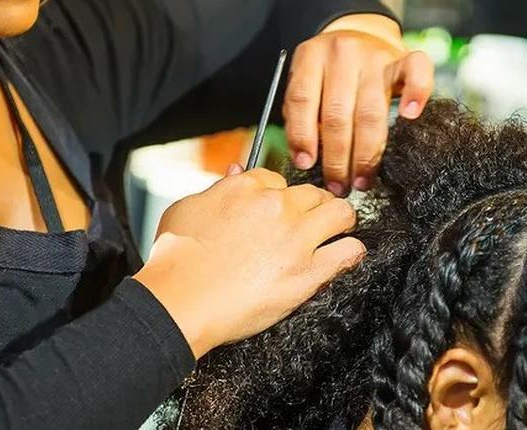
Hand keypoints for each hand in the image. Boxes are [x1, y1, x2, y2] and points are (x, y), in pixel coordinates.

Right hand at [133, 167, 364, 358]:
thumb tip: (233, 172)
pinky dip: (351, 252)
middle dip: (312, 205)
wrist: (180, 301)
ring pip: (341, 213)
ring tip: (337, 231)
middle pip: (313, 193)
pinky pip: (349, 252)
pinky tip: (346, 254)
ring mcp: (296, 238)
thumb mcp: (186, 208)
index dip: (278, 196)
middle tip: (309, 220)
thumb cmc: (174, 259)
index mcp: (247, 187)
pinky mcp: (308, 272)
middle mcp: (276, 206)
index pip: (277, 179)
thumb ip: (216, 188)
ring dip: (340, 221)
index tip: (277, 210)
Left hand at [283, 14, 433, 195]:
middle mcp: (343, 54)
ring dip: (366, 153)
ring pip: (370, 112)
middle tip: (338, 185)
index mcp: (311, 58)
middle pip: (337, 114)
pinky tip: (409, 116)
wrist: (358, 32)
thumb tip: (306, 158)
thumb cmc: (328, 71)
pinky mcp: (403, 58)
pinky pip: (417, 72)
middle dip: (337, 158)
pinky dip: (416, 93)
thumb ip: (300, 115)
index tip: (305, 165)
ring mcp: (375, 56)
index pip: (303, 101)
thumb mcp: (305, 82)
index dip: (302, 136)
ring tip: (362, 180)